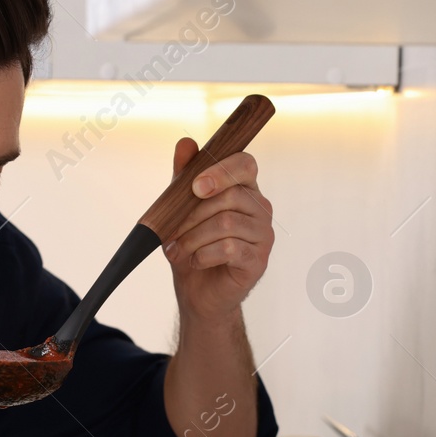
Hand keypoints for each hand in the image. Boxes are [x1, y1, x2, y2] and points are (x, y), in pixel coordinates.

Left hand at [161, 138, 274, 321]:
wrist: (198, 292)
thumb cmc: (192, 246)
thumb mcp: (180, 209)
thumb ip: (184, 176)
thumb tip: (186, 143)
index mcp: (244, 188)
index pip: (245, 164)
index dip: (221, 170)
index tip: (195, 186)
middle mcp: (259, 208)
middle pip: (229, 196)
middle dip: (192, 214)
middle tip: (172, 231)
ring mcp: (263, 235)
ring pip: (226, 224)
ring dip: (193, 237)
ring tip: (178, 250)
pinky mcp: (259, 260)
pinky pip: (229, 249)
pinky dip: (203, 255)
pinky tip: (195, 261)